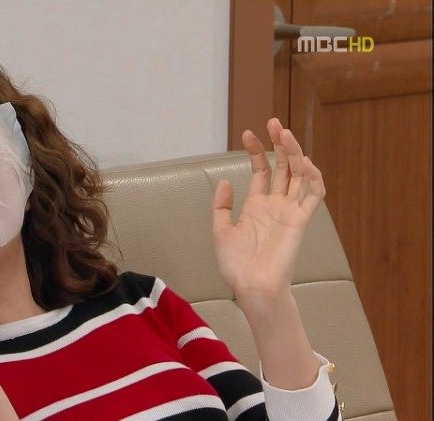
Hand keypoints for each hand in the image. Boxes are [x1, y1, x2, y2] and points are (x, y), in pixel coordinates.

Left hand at [212, 118, 325, 304]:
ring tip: (284, 133)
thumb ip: (221, 206)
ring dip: (294, 153)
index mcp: (257, 206)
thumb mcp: (220, 231)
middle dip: (279, 144)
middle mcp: (275, 205)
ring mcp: (290, 211)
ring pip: (298, 175)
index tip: (247, 133)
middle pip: (283, 167)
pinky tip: (303, 161)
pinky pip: (313, 195)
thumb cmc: (236, 265)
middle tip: (274, 121)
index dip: (257, 151)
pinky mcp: (301, 221)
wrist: (251, 287)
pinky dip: (313, 177)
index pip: (261, 170)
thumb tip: (224, 181)